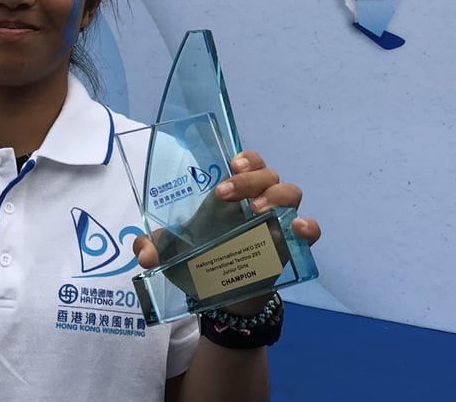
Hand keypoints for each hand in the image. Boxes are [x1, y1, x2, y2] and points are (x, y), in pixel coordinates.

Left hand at [133, 150, 321, 268]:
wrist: (222, 298)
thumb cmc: (201, 261)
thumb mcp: (173, 253)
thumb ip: (153, 247)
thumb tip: (144, 253)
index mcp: (234, 193)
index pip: (248, 162)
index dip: (246, 158)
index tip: (231, 165)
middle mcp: (260, 201)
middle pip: (269, 174)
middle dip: (250, 178)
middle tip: (226, 194)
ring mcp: (279, 222)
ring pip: (291, 193)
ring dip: (276, 197)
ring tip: (257, 212)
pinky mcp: (292, 247)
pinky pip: (310, 230)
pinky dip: (307, 226)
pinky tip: (296, 228)